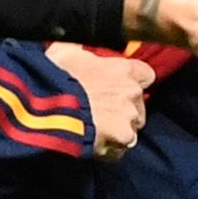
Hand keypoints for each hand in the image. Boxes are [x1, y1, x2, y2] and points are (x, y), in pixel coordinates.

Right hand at [46, 43, 153, 158]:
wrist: (52, 104)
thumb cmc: (57, 76)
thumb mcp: (65, 52)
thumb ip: (80, 50)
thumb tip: (77, 49)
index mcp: (123, 69)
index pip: (146, 75)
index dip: (133, 82)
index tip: (120, 86)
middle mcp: (133, 91)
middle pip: (138, 105)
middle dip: (123, 111)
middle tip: (100, 114)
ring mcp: (130, 116)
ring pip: (131, 128)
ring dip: (118, 131)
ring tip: (95, 131)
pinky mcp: (123, 138)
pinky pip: (120, 148)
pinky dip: (110, 149)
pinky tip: (93, 146)